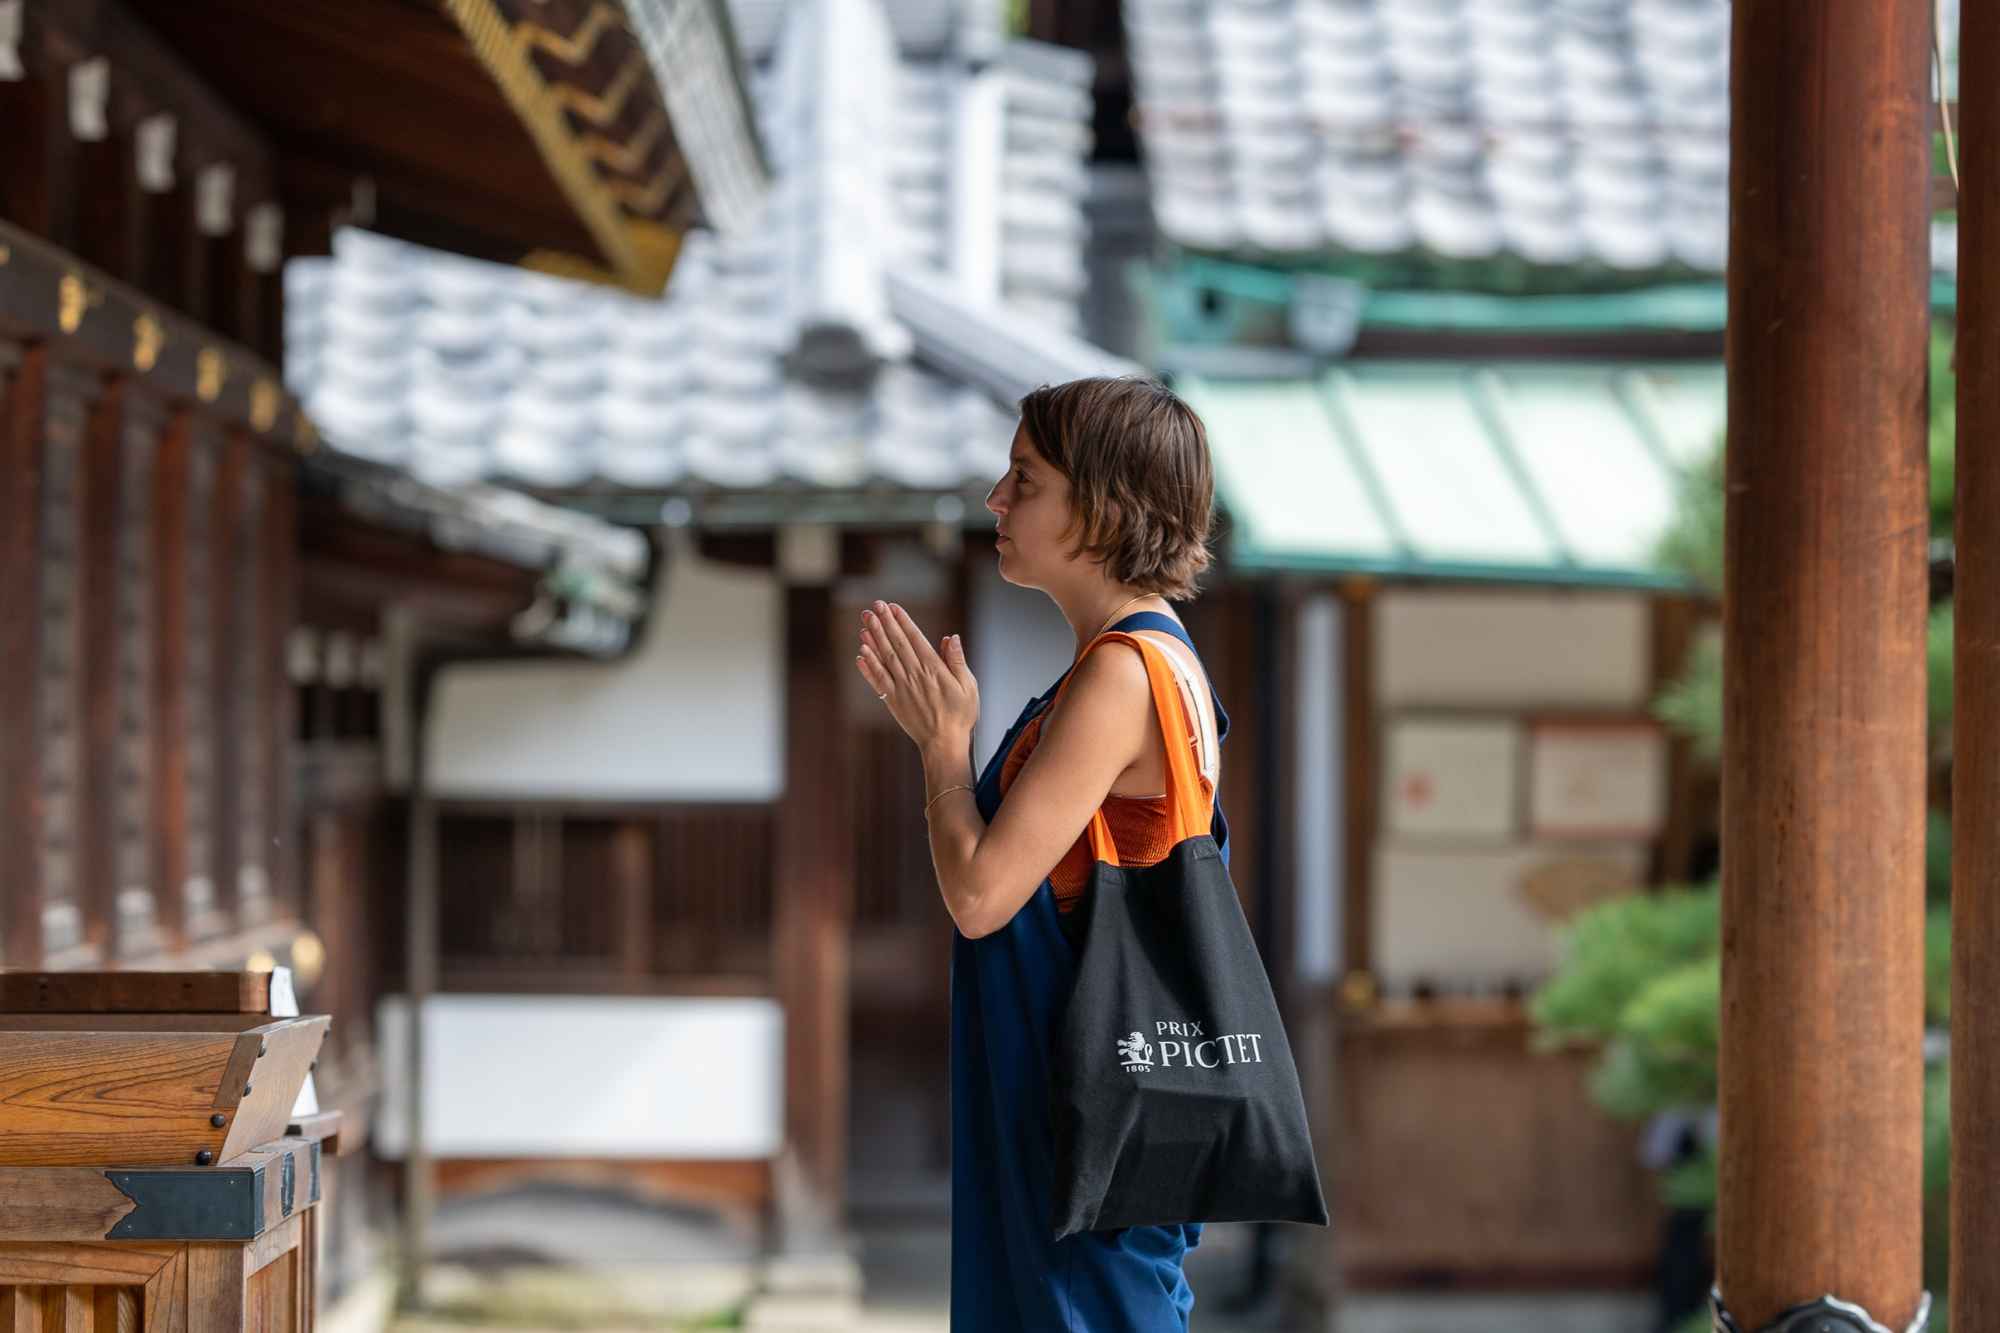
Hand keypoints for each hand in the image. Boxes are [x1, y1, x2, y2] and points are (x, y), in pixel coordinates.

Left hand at [856, 600, 978, 751]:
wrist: (944, 744)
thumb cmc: (961, 715)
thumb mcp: (968, 686)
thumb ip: (957, 661)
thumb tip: (950, 637)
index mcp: (934, 669)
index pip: (915, 639)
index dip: (902, 621)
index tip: (892, 607)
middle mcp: (914, 675)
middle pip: (896, 644)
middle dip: (885, 623)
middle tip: (874, 606)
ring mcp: (901, 688)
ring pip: (884, 658)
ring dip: (874, 639)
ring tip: (865, 622)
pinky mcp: (893, 701)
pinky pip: (878, 680)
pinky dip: (868, 666)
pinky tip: (861, 653)